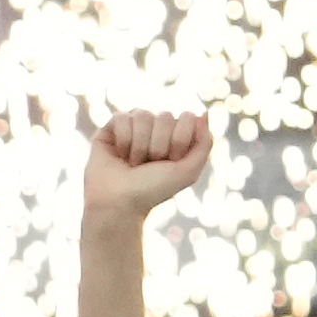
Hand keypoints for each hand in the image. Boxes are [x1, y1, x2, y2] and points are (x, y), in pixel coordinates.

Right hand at [83, 109, 210, 224]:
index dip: (180, 140)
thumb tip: (203, 113)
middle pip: (165, 116)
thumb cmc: (153, 190)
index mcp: (176, 135)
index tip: (171, 162)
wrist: (119, 203)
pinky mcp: (111, 128)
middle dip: (159, 145)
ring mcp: (134, 126)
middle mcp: (156, 128)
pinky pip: (122, 117)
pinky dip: (122, 140)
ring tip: (133, 163)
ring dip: (139, 146)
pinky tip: (119, 155)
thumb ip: (205, 143)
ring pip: (143, 115)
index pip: (188, 117)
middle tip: (149, 165)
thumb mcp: (188, 171)